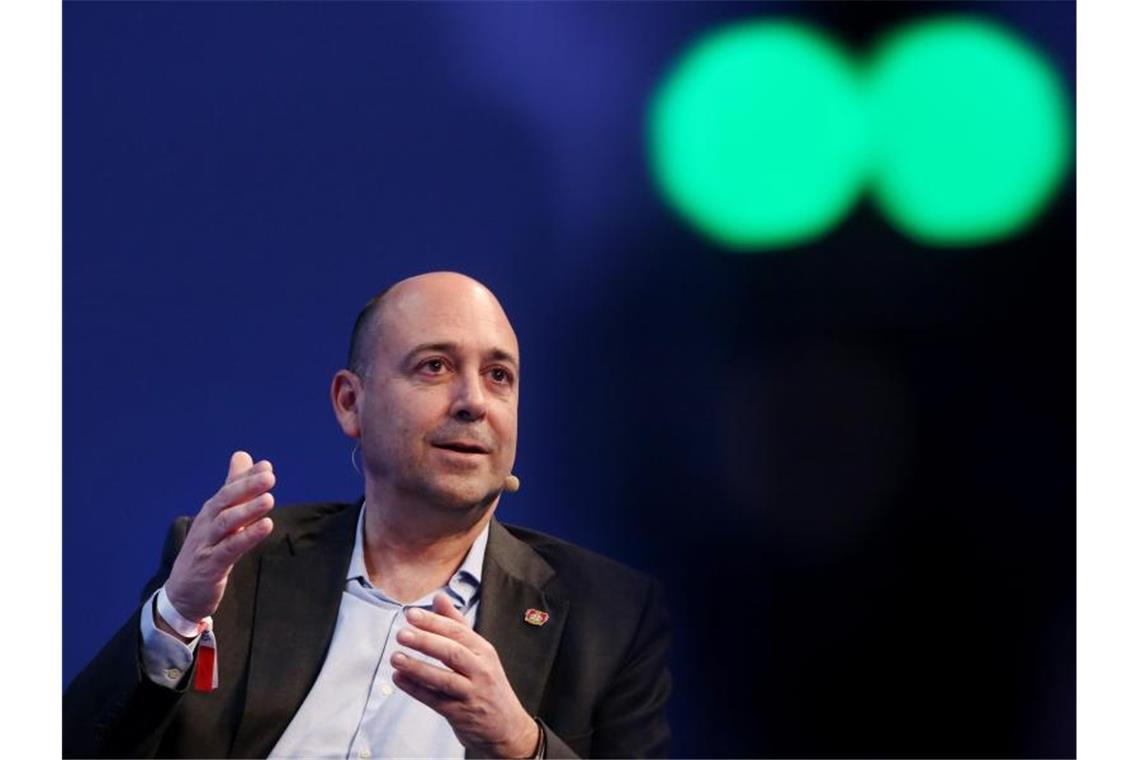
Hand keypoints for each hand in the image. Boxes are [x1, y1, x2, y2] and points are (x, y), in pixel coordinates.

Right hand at [162, 451, 275, 624]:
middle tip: (269, 476)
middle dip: (246, 487)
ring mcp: (207, 545)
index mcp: (211, 512)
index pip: (228, 490)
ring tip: (269, 499)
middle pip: (224, 501)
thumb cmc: (206, 552)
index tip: (266, 466)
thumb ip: (234, 490)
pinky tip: (265, 527)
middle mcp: (207, 524)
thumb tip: (244, 456)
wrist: (182, 594)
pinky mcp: (211, 566)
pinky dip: (247, 536)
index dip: (246, 478)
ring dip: (247, 510)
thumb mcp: (221, 520)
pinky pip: (229, 549)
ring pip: (226, 523)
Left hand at [392, 594, 539, 758]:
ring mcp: (471, 693)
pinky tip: (399, 679)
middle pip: (452, 652)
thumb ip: (458, 625)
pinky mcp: (460, 714)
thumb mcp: (480, 653)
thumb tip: (439, 597)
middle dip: (425, 641)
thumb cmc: (489, 684)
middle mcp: (481, 671)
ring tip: (396, 657)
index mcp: (485, 651)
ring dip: (417, 667)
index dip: (434, 622)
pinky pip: (434, 700)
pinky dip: (415, 689)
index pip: (459, 632)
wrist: (508, 727)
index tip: (411, 614)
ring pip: (443, 678)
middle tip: (401, 634)